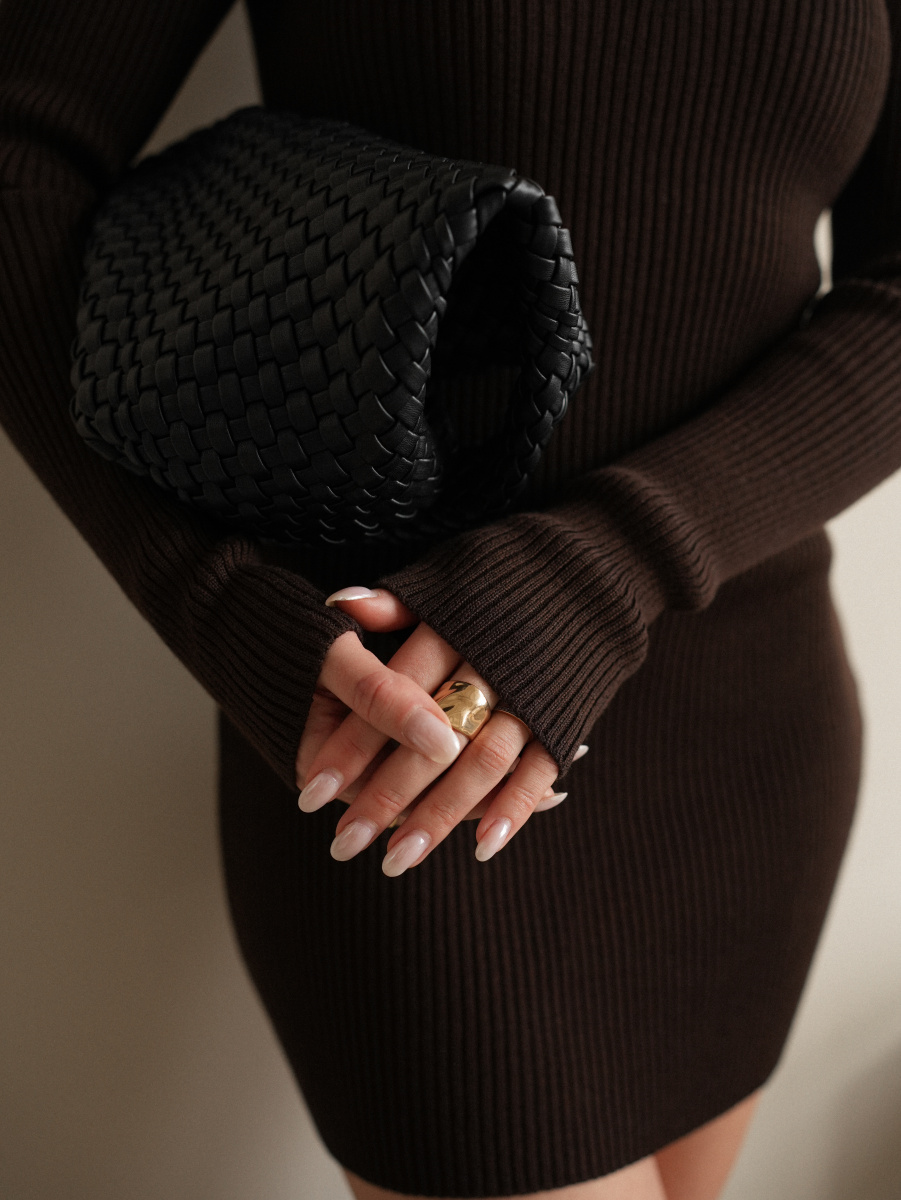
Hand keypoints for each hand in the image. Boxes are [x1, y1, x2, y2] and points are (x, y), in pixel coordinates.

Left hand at [295, 586, 583, 874]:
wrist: (594, 570)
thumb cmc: (504, 577)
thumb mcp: (447, 579)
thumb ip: (397, 604)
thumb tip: (339, 605)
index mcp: (454, 629)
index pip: (392, 696)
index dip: (351, 745)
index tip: (309, 791)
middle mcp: (491, 665)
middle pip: (430, 739)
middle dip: (385, 795)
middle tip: (344, 842)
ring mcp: (531, 694)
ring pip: (481, 763)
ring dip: (440, 815)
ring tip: (398, 858)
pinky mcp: (564, 715)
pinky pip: (538, 768)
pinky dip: (514, 808)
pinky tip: (481, 846)